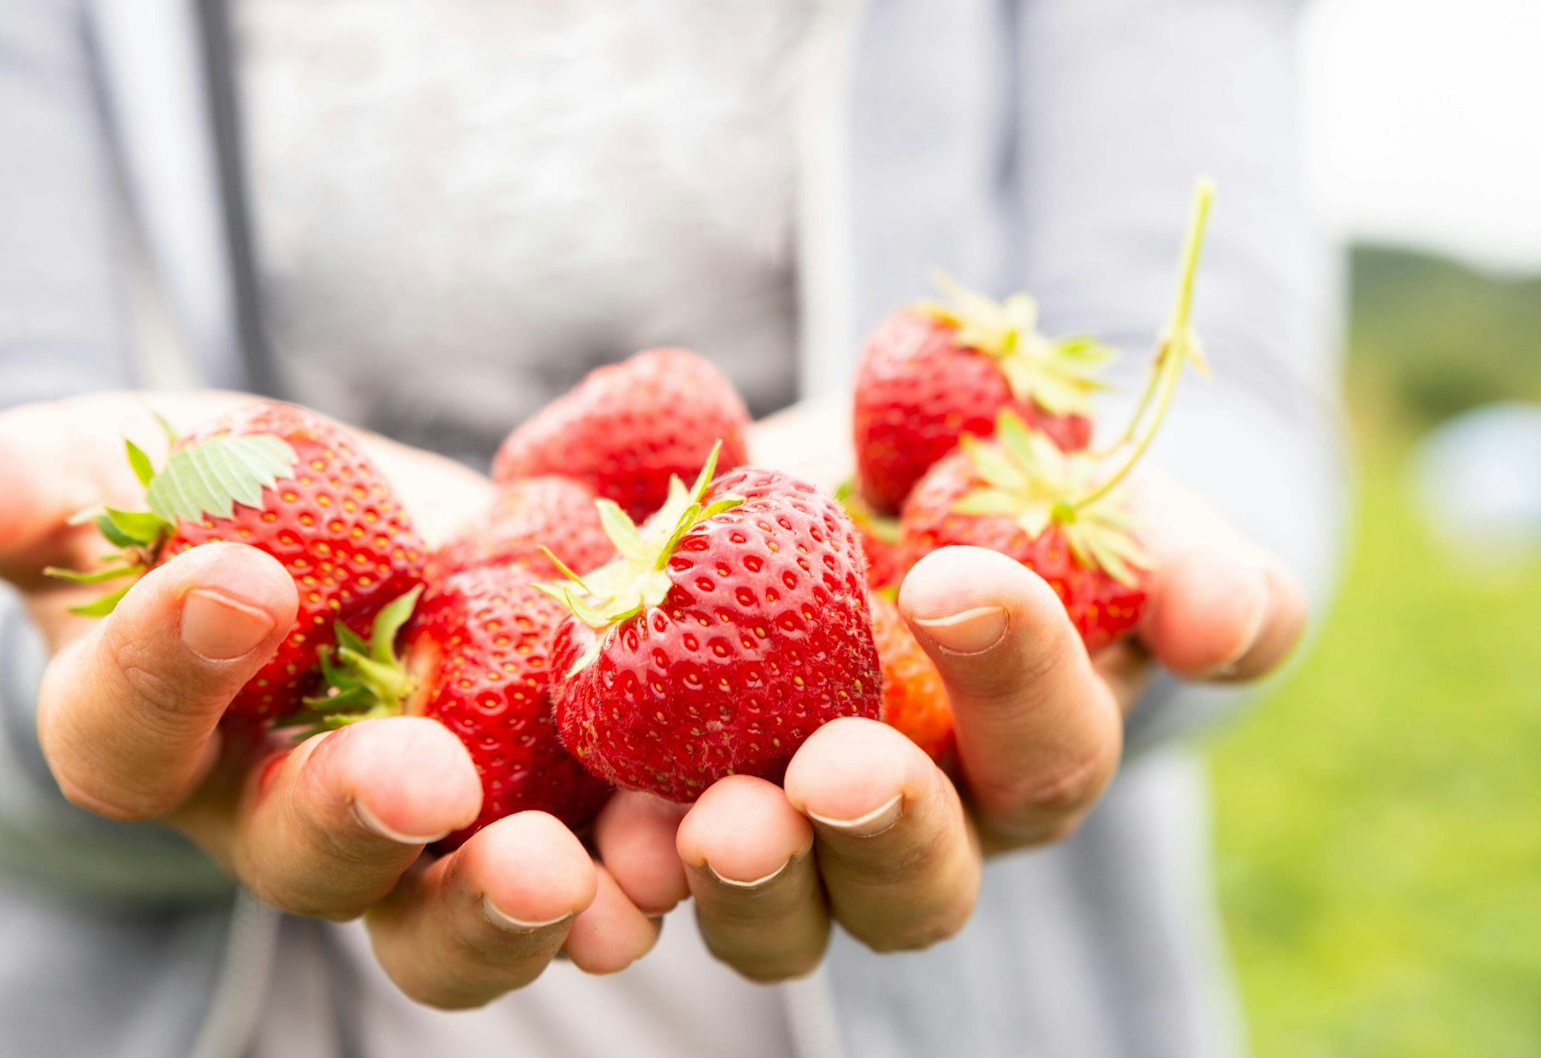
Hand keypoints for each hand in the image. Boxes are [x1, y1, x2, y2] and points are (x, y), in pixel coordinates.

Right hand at [0, 393, 660, 1007]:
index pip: (129, 731)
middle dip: (358, 822)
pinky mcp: (542, 809)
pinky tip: (676, 856)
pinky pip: (580, 873)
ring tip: (579, 878)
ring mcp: (420, 833)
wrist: (351, 522)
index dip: (166, 666)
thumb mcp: (84, 462)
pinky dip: (629, 873)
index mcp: (154, 737)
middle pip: (305, 854)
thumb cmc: (187, 493)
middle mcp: (277, 816)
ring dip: (509, 908)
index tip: (231, 577)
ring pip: (445, 917)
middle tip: (425, 782)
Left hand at [580, 409, 1307, 980]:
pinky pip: (643, 890)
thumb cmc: (988, 494)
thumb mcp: (1086, 498)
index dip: (1016, 678)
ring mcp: (786, 841)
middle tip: (835, 771)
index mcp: (1025, 760)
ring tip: (712, 827)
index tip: (953, 578)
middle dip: (882, 831)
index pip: (1047, 754)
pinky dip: (618, 884)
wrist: (834, 481)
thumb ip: (1175, 556)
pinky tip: (593, 853)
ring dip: (750, 886)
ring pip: (783, 922)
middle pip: (917, 885)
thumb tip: (1231, 621)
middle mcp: (913, 830)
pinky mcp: (665, 817)